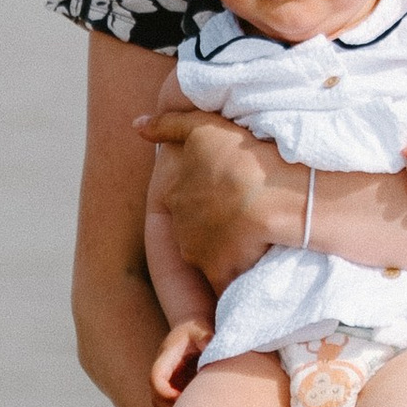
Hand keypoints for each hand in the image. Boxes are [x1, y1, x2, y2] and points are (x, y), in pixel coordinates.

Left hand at [137, 104, 288, 285]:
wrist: (269, 196)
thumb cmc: (238, 158)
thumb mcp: (201, 128)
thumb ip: (168, 125)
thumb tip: (136, 126)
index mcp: (175, 195)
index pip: (185, 200)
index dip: (208, 198)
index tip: (228, 195)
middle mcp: (181, 227)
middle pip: (196, 229)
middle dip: (215, 226)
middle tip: (243, 216)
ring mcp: (199, 252)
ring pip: (211, 254)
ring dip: (226, 250)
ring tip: (254, 240)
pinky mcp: (220, 272)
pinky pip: (226, 280)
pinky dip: (237, 275)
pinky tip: (256, 263)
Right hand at [151, 319, 210, 406]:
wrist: (193, 330)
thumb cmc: (197, 330)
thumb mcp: (201, 330)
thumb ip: (205, 338)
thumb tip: (209, 345)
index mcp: (166, 358)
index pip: (156, 379)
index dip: (166, 392)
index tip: (183, 398)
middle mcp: (163, 373)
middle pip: (156, 398)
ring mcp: (167, 382)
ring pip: (162, 405)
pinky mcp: (174, 389)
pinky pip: (171, 406)